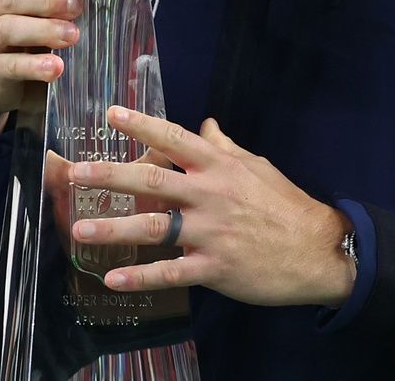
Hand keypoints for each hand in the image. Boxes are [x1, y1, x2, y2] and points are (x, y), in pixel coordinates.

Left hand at [68, 107, 354, 308]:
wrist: (319, 251)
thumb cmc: (285, 205)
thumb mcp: (256, 167)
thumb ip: (224, 148)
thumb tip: (204, 124)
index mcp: (220, 167)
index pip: (174, 139)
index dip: (141, 125)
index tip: (110, 114)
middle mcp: (210, 195)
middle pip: (152, 182)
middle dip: (110, 177)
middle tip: (75, 173)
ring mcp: (211, 233)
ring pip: (153, 229)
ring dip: (113, 230)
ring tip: (79, 229)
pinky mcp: (214, 268)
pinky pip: (170, 273)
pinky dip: (140, 277)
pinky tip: (113, 280)